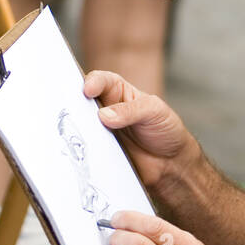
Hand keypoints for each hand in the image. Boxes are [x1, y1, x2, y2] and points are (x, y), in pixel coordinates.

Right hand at [83, 70, 196, 194]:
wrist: (171, 163)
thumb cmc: (165, 130)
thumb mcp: (155, 112)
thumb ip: (131, 111)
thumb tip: (104, 115)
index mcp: (119, 92)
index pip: (101, 81)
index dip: (93, 82)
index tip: (88, 90)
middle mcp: (106, 109)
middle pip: (83, 102)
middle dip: (74, 103)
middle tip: (74, 110)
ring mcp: (101, 131)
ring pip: (81, 127)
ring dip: (79, 129)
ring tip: (83, 132)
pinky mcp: (100, 152)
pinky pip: (87, 150)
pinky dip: (84, 151)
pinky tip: (87, 153)